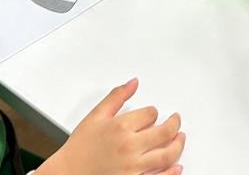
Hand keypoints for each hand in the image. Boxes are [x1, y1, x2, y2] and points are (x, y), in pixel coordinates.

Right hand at [39, 79, 184, 174]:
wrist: (67, 174)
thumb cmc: (79, 148)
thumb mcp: (95, 116)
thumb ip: (116, 97)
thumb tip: (133, 83)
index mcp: (120, 127)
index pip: (151, 114)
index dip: (154, 112)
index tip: (153, 114)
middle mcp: (129, 146)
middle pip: (165, 132)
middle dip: (174, 124)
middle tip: (176, 122)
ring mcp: (133, 167)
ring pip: (167, 154)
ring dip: (178, 145)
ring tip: (180, 139)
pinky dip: (172, 172)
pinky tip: (177, 166)